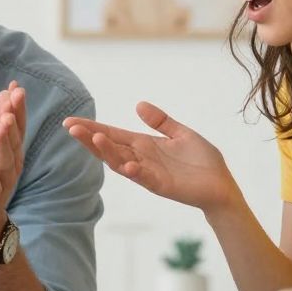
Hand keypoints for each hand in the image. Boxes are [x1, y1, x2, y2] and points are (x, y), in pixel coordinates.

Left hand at [0, 82, 25, 250]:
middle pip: (14, 140)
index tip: (16, 87)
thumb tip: (5, 93)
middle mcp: (10, 165)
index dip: (17, 107)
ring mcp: (0, 182)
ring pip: (4, 161)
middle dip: (14, 120)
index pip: (17, 126)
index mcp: (10, 150)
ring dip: (4, 143)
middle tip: (13, 99)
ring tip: (2, 125)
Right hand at [63, 103, 239, 213]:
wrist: (221, 186)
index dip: (92, 128)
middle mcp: (141, 159)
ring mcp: (149, 173)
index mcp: (144, 145)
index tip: (71, 121)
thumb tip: (138, 105)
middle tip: (70, 127)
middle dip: (90, 138)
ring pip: (121, 162)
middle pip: (109, 148)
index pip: (113, 135)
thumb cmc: (203, 162)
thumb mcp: (180, 133)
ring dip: (107, 152)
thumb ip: (160, 121)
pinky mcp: (161, 185)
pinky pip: (144, 178)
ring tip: (94, 137)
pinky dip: (135, 172)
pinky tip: (126, 165)